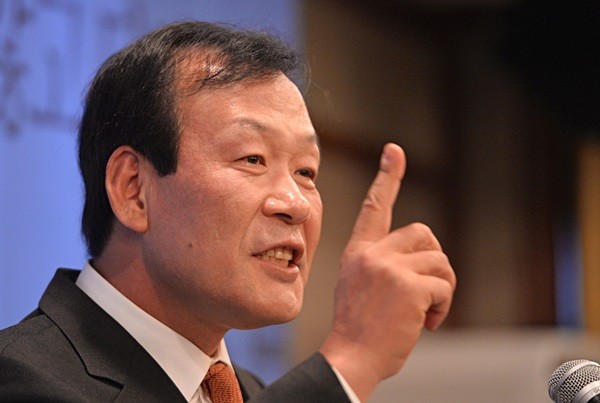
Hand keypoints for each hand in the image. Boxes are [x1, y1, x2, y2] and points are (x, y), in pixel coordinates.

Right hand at [319, 143, 455, 400]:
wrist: (352, 358)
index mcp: (359, 252)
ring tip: (425, 312)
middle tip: (428, 291)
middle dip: (434, 261)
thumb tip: (424, 257)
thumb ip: (384, 264)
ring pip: (440, 261)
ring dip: (442, 288)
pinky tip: (426, 323)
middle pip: (424, 233)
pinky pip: (444, 286)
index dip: (387, 177)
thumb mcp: (361, 286)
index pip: (374, 207)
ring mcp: (388, 267)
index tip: (395, 151)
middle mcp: (372, 254)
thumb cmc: (360, 329)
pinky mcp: (408, 285)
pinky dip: (443, 307)